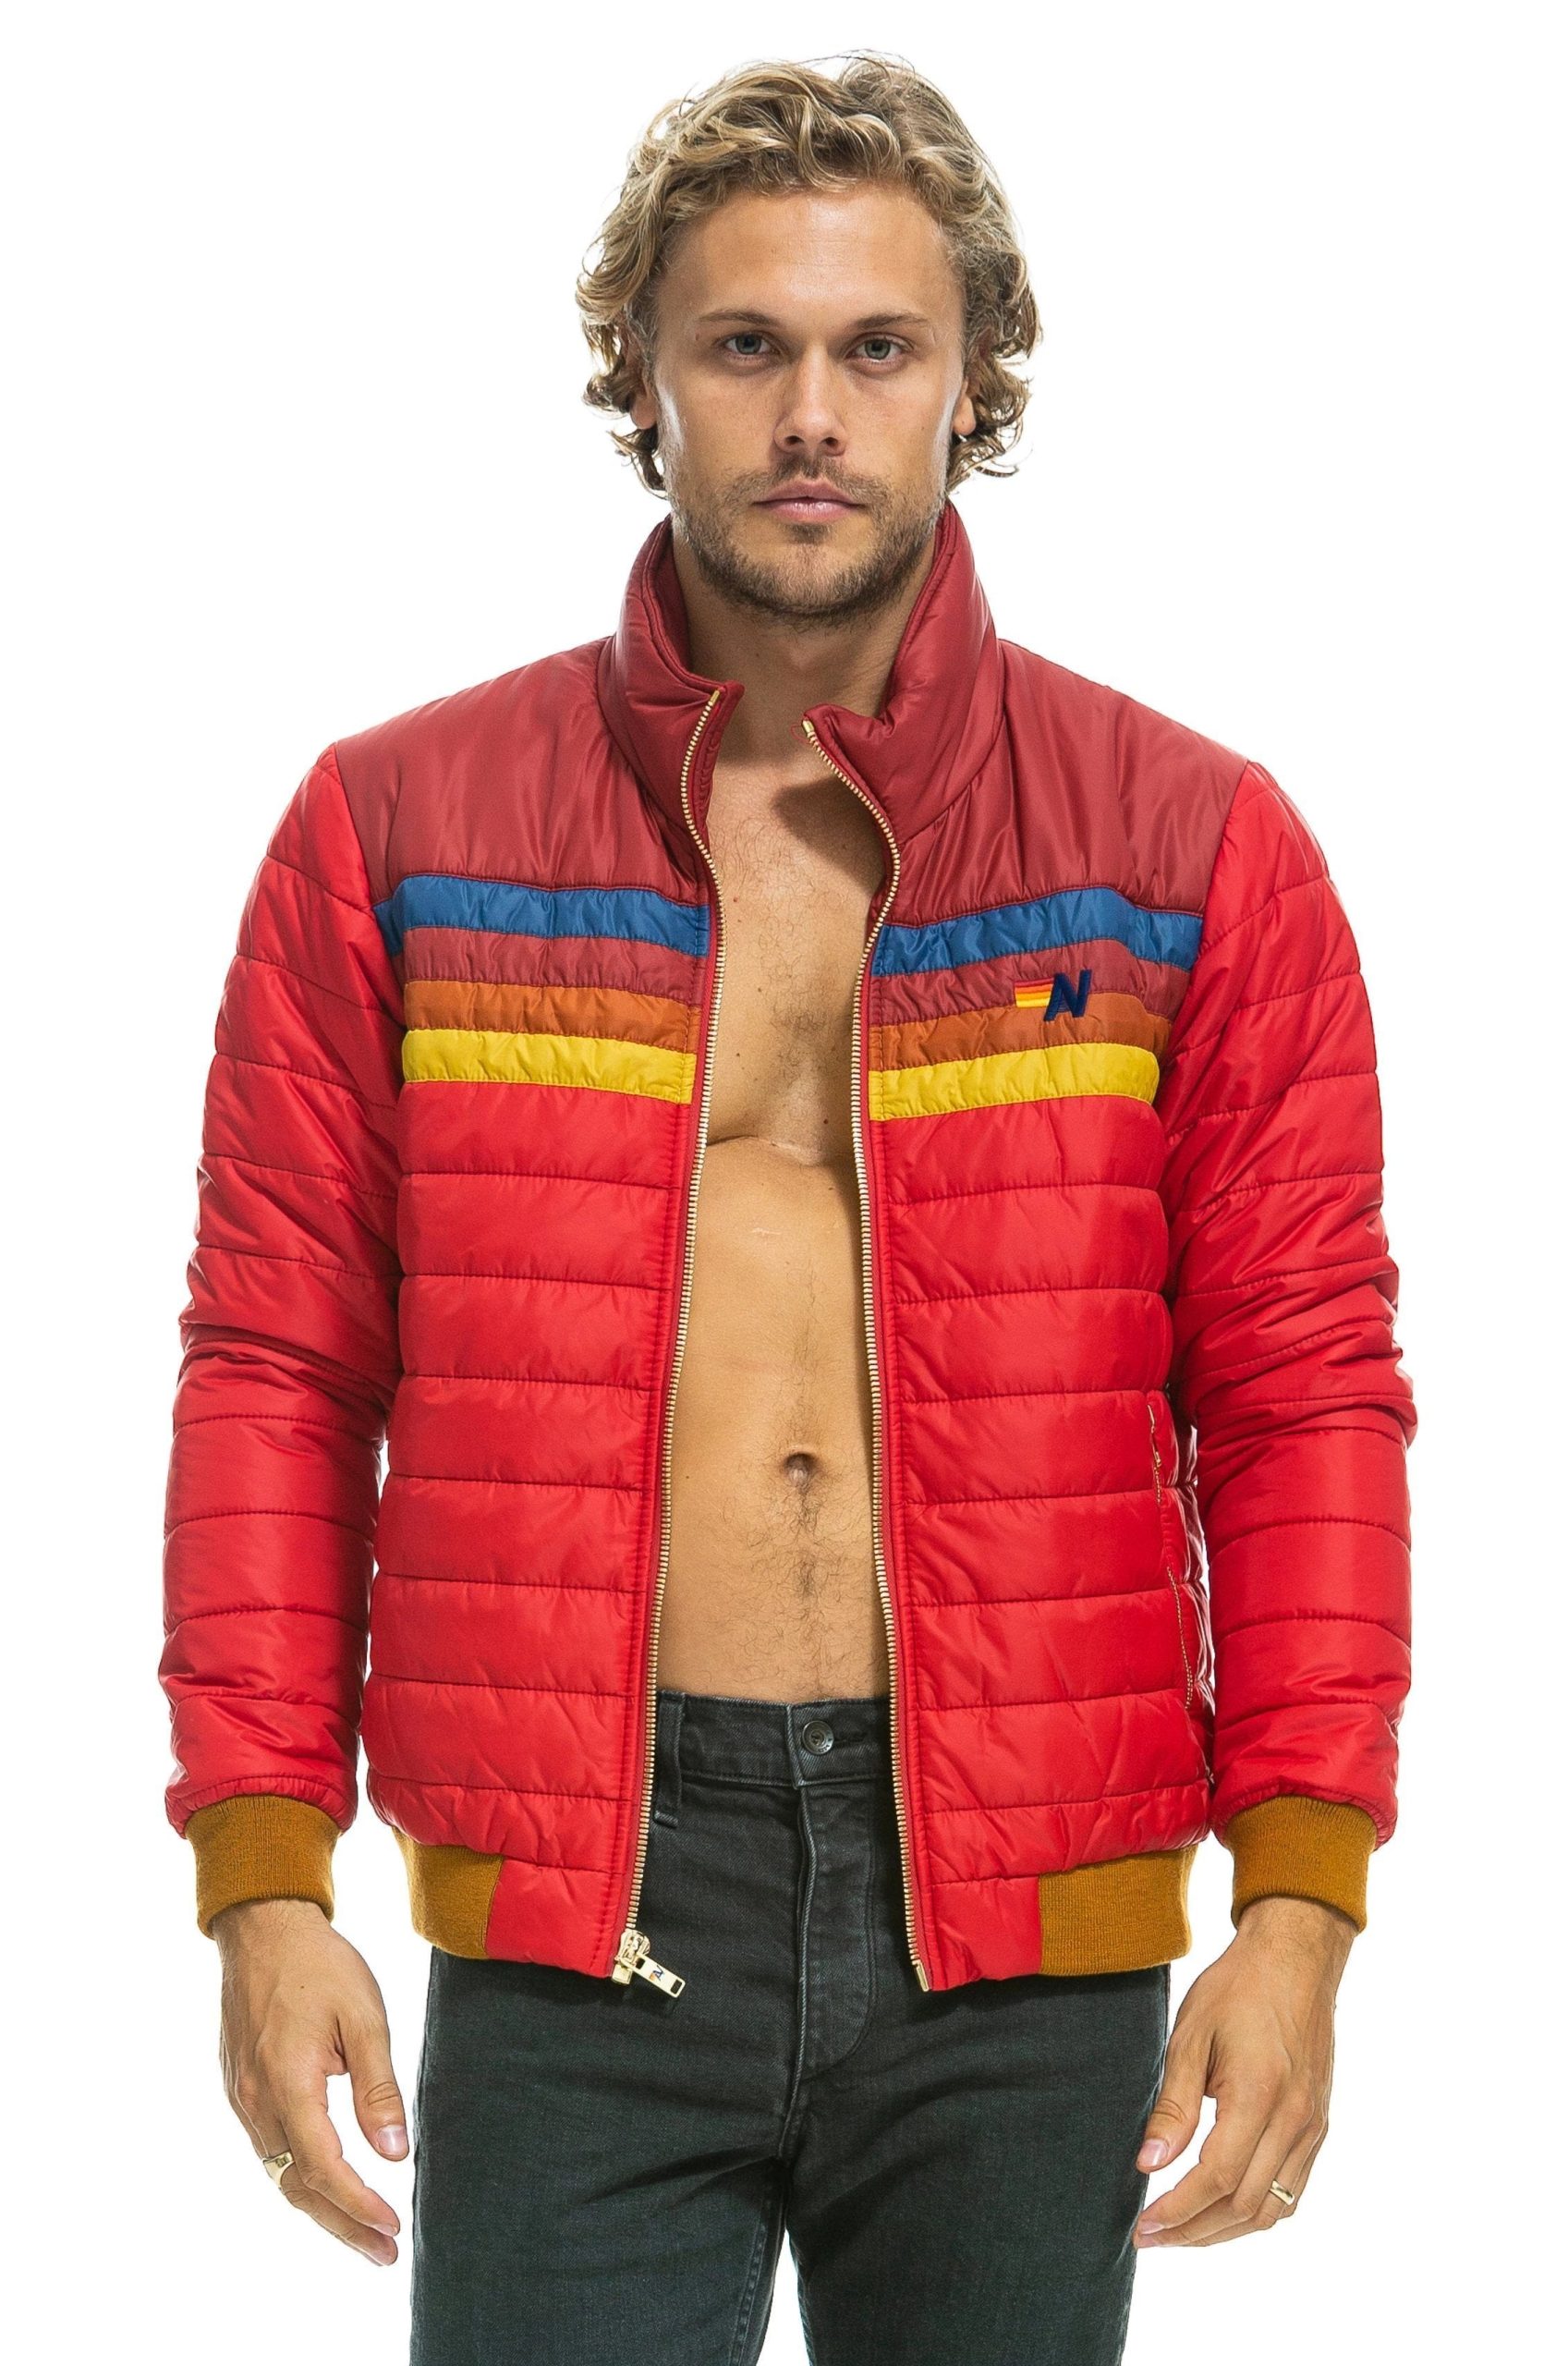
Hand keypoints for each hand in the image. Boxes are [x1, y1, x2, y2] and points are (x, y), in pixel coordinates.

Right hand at [213, 1897, 408, 2264]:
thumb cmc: (319, 1965)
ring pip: (279, 2174)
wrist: (262, 1927)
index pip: (322, 2168)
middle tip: (385, 2253)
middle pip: (296, 2187)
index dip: (358, 2205)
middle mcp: (256, 2099)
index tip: (393, 2226)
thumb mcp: (364, 2017)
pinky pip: (269, 2150)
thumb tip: (395, 2152)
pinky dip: (299, 2178)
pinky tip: (327, 2187)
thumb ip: (378, 2089)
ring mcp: (241, 2097)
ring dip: (321, 2209)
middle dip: (342, 2227)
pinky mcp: (240, 2089)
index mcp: (287, 2081)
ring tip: (364, 2233)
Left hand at [1133, 1895, 1354, 2246]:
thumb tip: (1149, 2165)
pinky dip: (1256, 2212)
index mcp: (1260, 2095)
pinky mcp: (1319, 2126)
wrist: (1296, 1959)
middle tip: (1151, 2237)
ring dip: (1226, 2231)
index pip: (1216, 2178)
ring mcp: (1313, 2127)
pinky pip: (1292, 2190)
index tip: (1144, 2225)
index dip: (1177, 2211)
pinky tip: (1222, 2209)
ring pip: (1274, 2209)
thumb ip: (1173, 2105)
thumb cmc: (1236, 1989)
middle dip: (1194, 2231)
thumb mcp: (1190, 2036)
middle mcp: (1295, 2121)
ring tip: (1182, 2232)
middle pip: (1245, 2206)